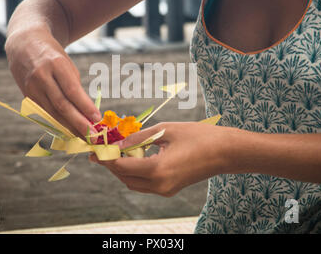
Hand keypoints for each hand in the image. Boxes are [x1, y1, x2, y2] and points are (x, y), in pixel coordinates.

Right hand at [5, 27, 100, 136]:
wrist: (24, 44)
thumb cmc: (52, 55)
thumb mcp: (66, 63)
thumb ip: (74, 86)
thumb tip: (86, 112)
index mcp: (55, 64)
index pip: (72, 90)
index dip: (85, 106)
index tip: (97, 118)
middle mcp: (41, 77)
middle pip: (61, 105)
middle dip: (78, 123)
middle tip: (93, 136)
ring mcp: (31, 88)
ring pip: (52, 113)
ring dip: (70, 128)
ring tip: (84, 137)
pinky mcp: (26, 96)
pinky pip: (45, 113)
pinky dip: (58, 124)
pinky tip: (69, 131)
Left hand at [90, 122, 237, 196]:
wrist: (226, 152)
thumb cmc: (199, 136)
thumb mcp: (166, 130)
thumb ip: (139, 138)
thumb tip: (118, 142)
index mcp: (158, 170)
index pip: (121, 166)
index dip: (105, 157)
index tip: (94, 148)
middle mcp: (160, 185)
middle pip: (124, 177)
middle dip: (111, 164)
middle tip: (102, 148)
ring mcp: (166, 190)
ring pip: (133, 183)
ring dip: (122, 169)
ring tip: (117, 150)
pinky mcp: (171, 189)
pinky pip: (145, 184)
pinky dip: (135, 172)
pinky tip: (134, 156)